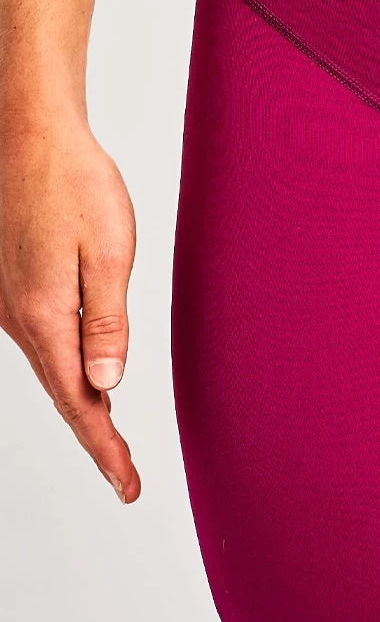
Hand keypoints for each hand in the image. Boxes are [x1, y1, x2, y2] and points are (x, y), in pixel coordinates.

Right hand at [0, 114, 139, 501]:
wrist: (32, 136)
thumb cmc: (74, 182)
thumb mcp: (109, 250)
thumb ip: (108, 320)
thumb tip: (108, 383)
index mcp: (44, 316)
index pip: (79, 401)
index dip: (105, 448)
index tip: (126, 486)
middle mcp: (19, 318)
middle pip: (62, 391)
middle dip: (95, 436)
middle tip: (125, 475)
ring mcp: (11, 302)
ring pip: (50, 365)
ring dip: (80, 401)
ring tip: (111, 436)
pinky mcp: (13, 284)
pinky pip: (43, 338)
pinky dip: (66, 364)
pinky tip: (85, 369)